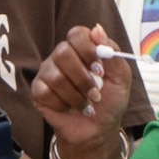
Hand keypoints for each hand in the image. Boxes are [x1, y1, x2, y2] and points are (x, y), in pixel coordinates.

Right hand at [33, 23, 134, 154]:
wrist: (97, 130)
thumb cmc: (109, 102)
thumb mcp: (121, 79)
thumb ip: (113, 55)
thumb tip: (97, 29)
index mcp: (82, 50)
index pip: (77, 34)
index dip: (87, 48)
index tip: (99, 67)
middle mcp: (61, 57)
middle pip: (62, 53)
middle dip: (83, 78)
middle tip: (95, 92)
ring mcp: (47, 73)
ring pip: (55, 76)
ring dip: (76, 96)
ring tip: (86, 104)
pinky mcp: (38, 91)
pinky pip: (45, 92)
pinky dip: (62, 105)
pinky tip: (69, 108)